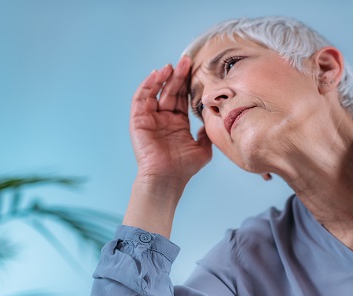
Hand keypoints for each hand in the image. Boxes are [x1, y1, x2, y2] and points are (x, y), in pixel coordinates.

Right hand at [130, 57, 211, 185]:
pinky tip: (156, 74)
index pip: (183, 98)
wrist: (168, 178)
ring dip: (163, 77)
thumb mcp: (203, 149)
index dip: (188, 84)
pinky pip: (141, 99)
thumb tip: (214, 121)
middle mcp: (164, 118)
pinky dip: (147, 85)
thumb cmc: (184, 167)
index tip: (197, 70)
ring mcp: (150, 118)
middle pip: (171, 91)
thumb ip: (207, 134)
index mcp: (178, 123)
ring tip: (172, 66)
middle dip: (178, 76)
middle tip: (187, 60)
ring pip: (155, 92)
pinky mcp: (138, 120)